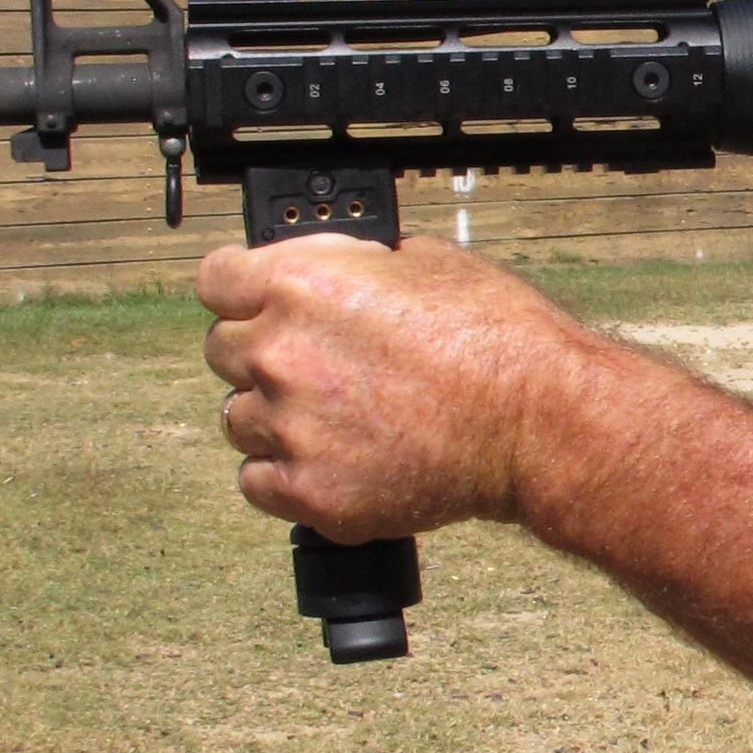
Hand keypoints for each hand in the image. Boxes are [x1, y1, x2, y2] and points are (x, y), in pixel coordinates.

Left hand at [198, 235, 596, 539]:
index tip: (255, 300)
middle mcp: (280, 353)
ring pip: (237, 418)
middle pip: (221, 349)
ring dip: (273, 414)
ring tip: (333, 417)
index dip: (240, 288)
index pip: (214, 279)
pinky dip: (285, 473)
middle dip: (262, 350)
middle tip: (315, 362)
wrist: (538, 424)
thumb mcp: (424, 260)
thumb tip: (333, 272)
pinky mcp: (310, 492)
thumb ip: (353, 266)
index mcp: (300, 284)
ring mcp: (290, 428)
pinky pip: (257, 481)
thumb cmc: (498, 341)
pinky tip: (331, 458)